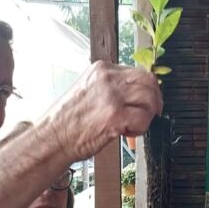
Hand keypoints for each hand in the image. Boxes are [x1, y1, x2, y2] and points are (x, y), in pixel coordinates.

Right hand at [44, 62, 161, 162]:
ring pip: (149, 99)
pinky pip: (144, 119)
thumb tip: (135, 93)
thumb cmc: (67, 120)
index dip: (147, 88)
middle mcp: (108, 79)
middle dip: (154, 99)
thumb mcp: (88, 89)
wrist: (53, 138)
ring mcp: (113, 96)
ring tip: (133, 125)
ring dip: (147, 115)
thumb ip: (111, 87)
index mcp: (101, 69)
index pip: (138, 72)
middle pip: (148, 82)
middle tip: (152, 112)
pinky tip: (127, 133)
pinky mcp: (116, 116)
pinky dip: (140, 129)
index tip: (146, 100)